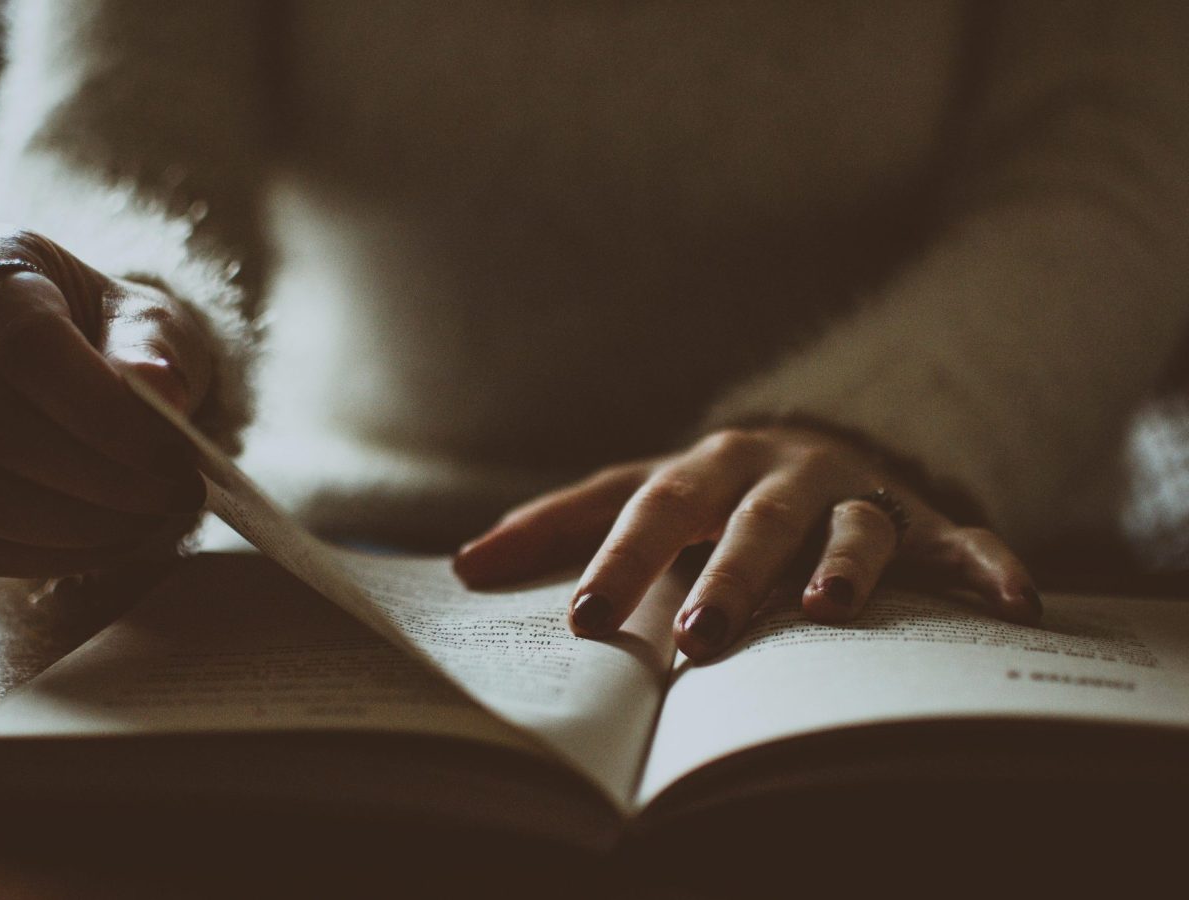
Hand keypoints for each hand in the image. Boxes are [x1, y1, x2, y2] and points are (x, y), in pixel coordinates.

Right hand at [0, 227, 211, 576]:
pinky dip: (52, 554)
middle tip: (181, 498)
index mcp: (1, 279)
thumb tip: (162, 387)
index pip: (33, 352)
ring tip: (151, 522)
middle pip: (5, 432)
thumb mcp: (147, 320)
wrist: (72, 357)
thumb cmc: (115, 335)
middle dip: (108, 484)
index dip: (110, 417)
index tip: (181, 462)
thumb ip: (155, 346)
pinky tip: (108, 540)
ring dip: (84, 528)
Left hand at [455, 426, 1041, 661]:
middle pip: (752, 521)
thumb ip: (560, 526)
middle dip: (728, 577)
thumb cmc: (711, 488)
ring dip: (845, 565)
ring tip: (832, 610)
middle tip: (698, 642)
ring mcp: (854, 491)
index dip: (619, 557)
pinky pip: (961, 539)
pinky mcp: (920, 517)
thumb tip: (461, 565)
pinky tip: (1013, 605)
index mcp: (705, 467)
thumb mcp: (639, 493)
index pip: (654, 506)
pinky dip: (987, 566)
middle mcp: (779, 473)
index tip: (583, 620)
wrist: (816, 442)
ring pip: (852, 524)